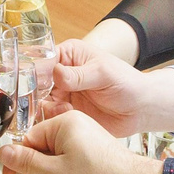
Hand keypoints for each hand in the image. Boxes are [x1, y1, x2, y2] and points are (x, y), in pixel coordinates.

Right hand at [0, 111, 162, 173]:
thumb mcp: (54, 172)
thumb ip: (26, 162)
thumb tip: (3, 152)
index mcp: (64, 124)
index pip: (28, 140)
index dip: (18, 162)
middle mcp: (74, 130)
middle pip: (41, 156)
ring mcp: (83, 144)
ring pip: (54, 167)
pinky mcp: (91, 159)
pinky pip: (68, 172)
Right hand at [33, 37, 173, 135]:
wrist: (140, 109)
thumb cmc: (126, 83)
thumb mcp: (103, 74)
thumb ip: (79, 75)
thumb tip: (56, 73)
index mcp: (67, 55)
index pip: (41, 61)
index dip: (33, 73)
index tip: (34, 86)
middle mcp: (60, 73)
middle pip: (34, 82)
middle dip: (35, 93)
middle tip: (46, 100)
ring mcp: (61, 93)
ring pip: (38, 101)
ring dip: (45, 107)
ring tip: (64, 107)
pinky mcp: (65, 112)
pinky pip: (48, 116)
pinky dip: (52, 118)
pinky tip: (67, 114)